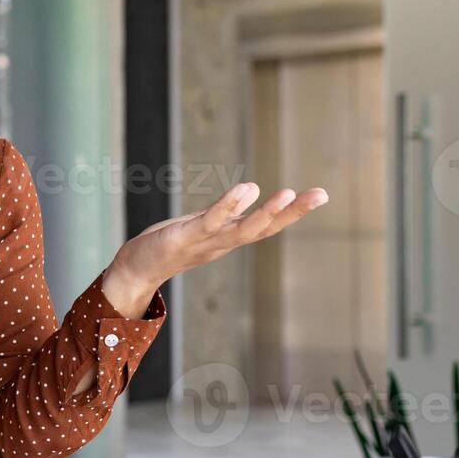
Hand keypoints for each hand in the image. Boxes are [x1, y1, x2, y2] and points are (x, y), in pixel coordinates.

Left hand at [103, 181, 329, 313]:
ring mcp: (206, 241)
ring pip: (243, 230)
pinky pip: (211, 220)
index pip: (268, 225)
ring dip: (267, 213)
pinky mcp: (185, 237)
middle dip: (294, 212)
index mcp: (230, 238)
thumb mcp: (204, 226)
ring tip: (287, 193)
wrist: (136, 268)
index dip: (293, 212)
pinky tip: (246, 189)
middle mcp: (224, 242)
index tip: (321, 194)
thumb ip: (227, 213)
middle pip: (265, 228)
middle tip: (322, 194)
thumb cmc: (171, 244)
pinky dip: (229, 206)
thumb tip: (252, 192)